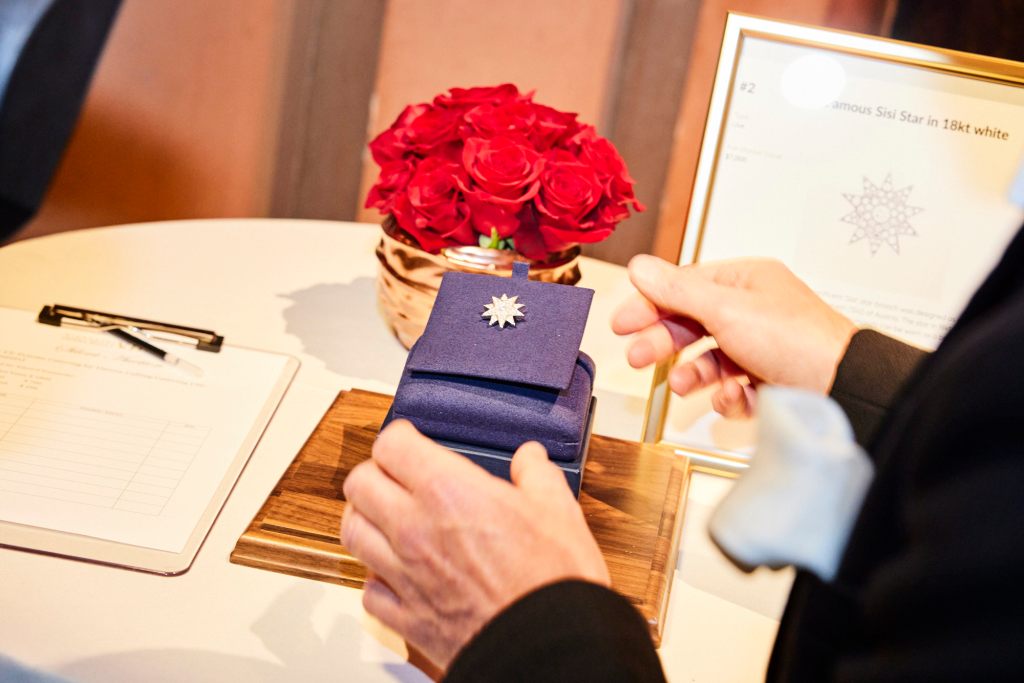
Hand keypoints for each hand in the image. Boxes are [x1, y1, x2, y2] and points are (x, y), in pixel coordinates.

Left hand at [341, 420, 608, 671]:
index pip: (391, 445)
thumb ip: (537, 475)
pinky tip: (397, 571)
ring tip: (385, 517)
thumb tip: (530, 458)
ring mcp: (404, 575)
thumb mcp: (558, 510)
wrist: (549, 647)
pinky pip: (369, 589)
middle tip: (396, 476)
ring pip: (352, 532)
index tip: (410, 440)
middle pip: (359, 483)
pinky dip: (377, 576)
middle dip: (375, 472)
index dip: (400, 437)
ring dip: (366, 519)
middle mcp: (414, 529)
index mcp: (448, 492)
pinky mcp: (405, 616)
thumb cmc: (553, 581)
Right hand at [612, 256, 856, 416]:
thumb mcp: (725, 309)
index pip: (684, 287)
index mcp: (746, 283)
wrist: (843, 387)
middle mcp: (754, 311)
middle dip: (664, 343)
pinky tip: (733, 396)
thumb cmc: (797, 340)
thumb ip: (677, 290)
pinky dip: (727, 396)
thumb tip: (642, 267)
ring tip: (684, 384)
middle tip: (638, 357)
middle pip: (692, 324)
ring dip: (693, 374)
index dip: (650, 304)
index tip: (623, 323)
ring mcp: (762, 347)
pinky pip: (733, 388)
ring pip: (710, 360)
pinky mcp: (770, 380)